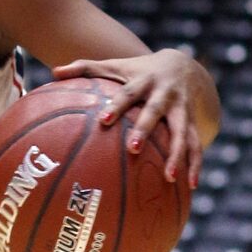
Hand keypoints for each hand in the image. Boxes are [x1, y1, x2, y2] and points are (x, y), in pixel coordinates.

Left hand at [53, 49, 202, 188]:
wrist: (183, 65)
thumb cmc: (137, 71)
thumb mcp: (114, 66)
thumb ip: (84, 69)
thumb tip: (54, 72)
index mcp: (143, 81)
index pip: (128, 93)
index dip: (117, 106)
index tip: (103, 120)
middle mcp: (165, 94)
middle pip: (155, 112)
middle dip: (145, 129)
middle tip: (133, 148)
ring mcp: (182, 109)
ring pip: (183, 132)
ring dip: (178, 154)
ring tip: (169, 177)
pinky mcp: (194, 122)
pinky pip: (197, 145)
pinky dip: (195, 165)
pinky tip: (190, 186)